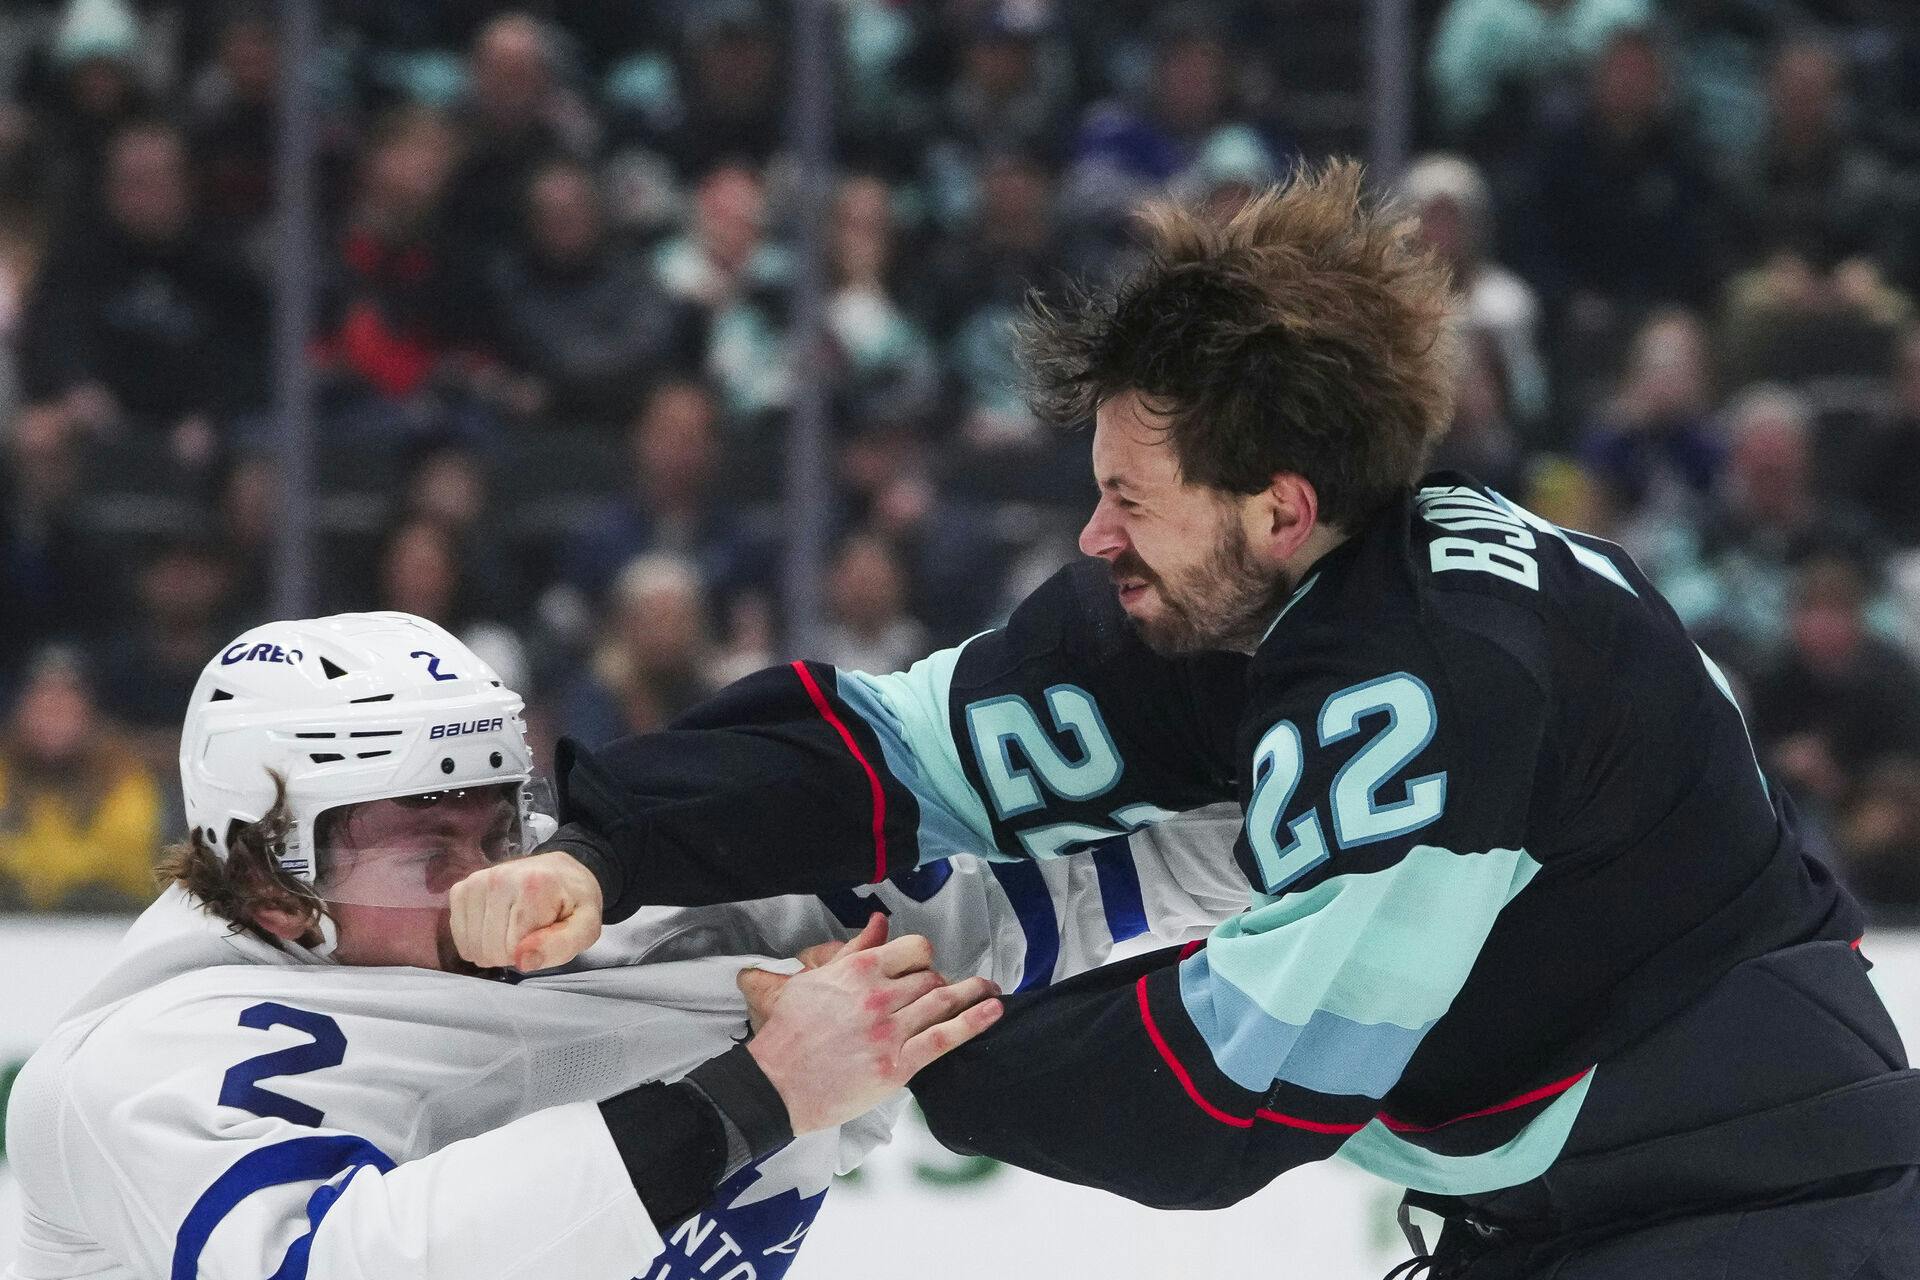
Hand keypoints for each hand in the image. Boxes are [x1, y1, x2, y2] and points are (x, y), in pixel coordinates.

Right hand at [450, 850, 603, 970]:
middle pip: (488, 949)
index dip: (529, 954)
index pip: (511, 950)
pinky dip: (477, 939)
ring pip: (471, 946)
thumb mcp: (586, 927)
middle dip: (510, 952)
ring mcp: (476, 881)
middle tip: (531, 933)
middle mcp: (498, 878)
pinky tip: (496, 925)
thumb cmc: (573, 903)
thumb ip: (561, 946)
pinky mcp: (461, 888)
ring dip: (492, 947)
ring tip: (515, 927)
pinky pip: (459, 935)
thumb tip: (522, 961)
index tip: (544, 935)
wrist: (560, 872)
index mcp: (533, 885)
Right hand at [740, 915, 1001, 1132]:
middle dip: (943, 982)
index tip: (925, 967)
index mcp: (858, 970)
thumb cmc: (787, 1033)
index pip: (914, 949)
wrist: (774, 1084)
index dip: (924, 957)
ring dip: (973, 994)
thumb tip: (879, 922)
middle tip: (952, 990)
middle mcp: (878, 995)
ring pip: (943, 1001)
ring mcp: (890, 1030)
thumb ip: (852, 949)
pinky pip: (944, 1038)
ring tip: (991, 991)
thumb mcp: (811, 979)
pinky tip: (993, 1011)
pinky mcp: (897, 1065)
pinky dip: (974, 1022)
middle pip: (931, 977)